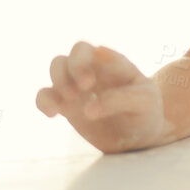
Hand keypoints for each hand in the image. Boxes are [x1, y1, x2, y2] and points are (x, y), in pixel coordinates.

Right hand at [34, 42, 171, 153]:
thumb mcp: (144, 103)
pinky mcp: (67, 106)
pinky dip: (43, 101)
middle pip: (75, 52)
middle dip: (72, 67)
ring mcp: (79, 86)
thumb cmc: (146, 113)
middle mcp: (96, 70)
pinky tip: (53, 114)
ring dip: (58, 80)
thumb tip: (87, 108)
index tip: (89, 84)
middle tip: (83, 89)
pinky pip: (45, 95)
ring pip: (58, 67)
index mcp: (116, 65)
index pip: (96, 51)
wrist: (139, 138)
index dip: (85, 62)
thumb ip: (120, 100)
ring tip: (70, 100)